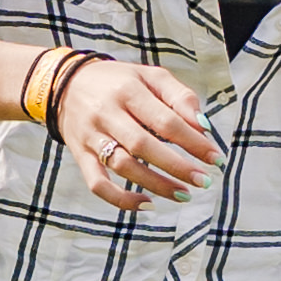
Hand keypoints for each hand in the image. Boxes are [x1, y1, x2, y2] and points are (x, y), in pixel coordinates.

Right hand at [46, 56, 221, 207]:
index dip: (193, 142)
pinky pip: (98, 184)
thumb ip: (180, 96)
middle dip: (178, 167)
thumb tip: (204, 127)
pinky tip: (146, 204)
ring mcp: (92, 137)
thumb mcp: (150, 76)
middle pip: (144, 145)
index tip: (215, 158)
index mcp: (129, 90)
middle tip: (204, 181)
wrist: (64, 83)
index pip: (166, 120)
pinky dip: (121, 199)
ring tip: (184, 194)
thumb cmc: (118, 82)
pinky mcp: (80, 156)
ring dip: (156, 184)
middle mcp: (107, 113)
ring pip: (123, 167)